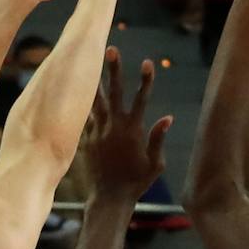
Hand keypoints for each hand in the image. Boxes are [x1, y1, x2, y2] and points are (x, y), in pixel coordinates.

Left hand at [85, 48, 171, 202]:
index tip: (147, 62)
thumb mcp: (155, 164)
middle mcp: (113, 127)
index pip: (141, 99)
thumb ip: (158, 139)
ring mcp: (97, 132)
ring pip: (96, 101)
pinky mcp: (85, 139)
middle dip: (114, 70)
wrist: (108, 198)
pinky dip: (83, 104)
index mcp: (133, 131)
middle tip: (111, 49)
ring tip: (88, 63)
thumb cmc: (136, 183)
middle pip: (114, 92)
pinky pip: (85, 117)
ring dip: (95, 81)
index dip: (145, 80)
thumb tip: (167, 118)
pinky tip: (80, 92)